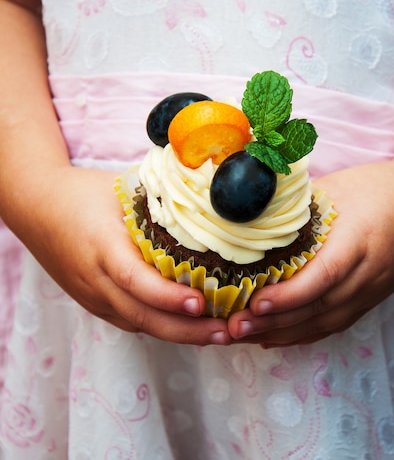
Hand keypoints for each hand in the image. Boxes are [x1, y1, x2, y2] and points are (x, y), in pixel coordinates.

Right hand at [16, 165, 230, 345]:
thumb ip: (156, 203)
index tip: (200, 303)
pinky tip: (191, 325)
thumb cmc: (82, 193)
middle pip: (141, 315)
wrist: (37, 208)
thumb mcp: (120, 189)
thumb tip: (206, 207)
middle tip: (226, 332)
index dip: (167, 296)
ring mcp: (92, 296)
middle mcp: (95, 278)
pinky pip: (130, 320)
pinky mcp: (94, 302)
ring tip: (219, 333)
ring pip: (138, 323)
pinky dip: (161, 325)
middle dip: (186, 330)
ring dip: (179, 333)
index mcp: (102, 245)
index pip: (134, 280)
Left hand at [227, 158, 393, 346]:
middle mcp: (368, 273)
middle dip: (275, 322)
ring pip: (326, 322)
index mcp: (359, 240)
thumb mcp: (337, 188)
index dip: (290, 295)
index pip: (324, 276)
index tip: (256, 303)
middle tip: (234, 328)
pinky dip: (304, 334)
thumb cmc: (379, 187)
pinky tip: (275, 337)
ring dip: (283, 333)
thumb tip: (254, 217)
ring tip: (244, 336)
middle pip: (320, 307)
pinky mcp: (372, 297)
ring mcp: (373, 290)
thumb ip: (299, 208)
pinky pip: (336, 323)